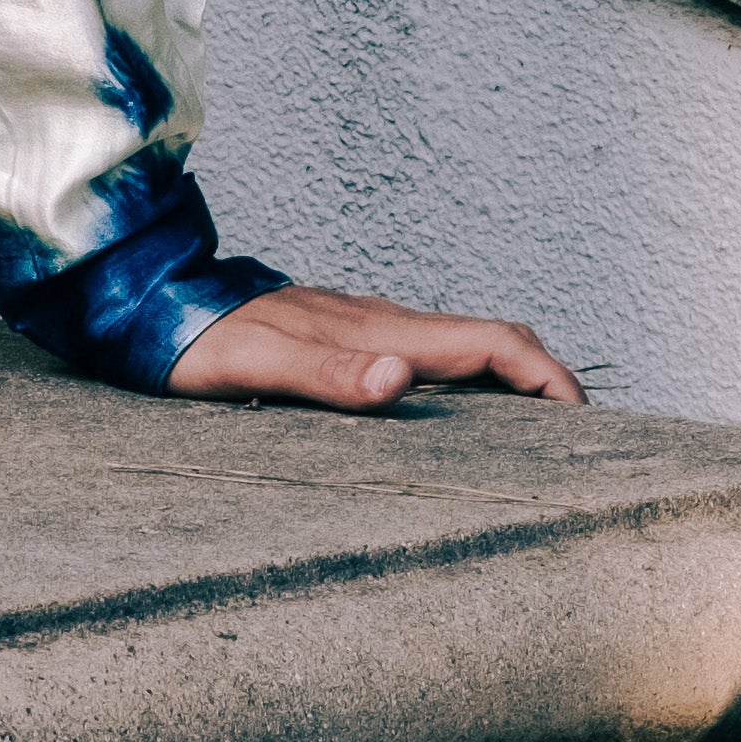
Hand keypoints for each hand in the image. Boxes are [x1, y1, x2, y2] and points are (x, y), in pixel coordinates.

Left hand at [170, 280, 585, 412]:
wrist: (153, 301)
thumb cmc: (200, 339)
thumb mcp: (256, 366)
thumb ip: (327, 375)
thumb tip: (399, 380)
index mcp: (378, 331)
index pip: (489, 342)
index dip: (546, 377)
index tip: (586, 420)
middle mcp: (383, 325)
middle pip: (489, 342)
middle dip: (544, 382)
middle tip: (582, 440)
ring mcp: (367, 329)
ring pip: (459, 350)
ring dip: (508, 385)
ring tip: (535, 440)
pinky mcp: (346, 340)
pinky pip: (426, 359)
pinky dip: (465, 386)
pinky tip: (452, 423)